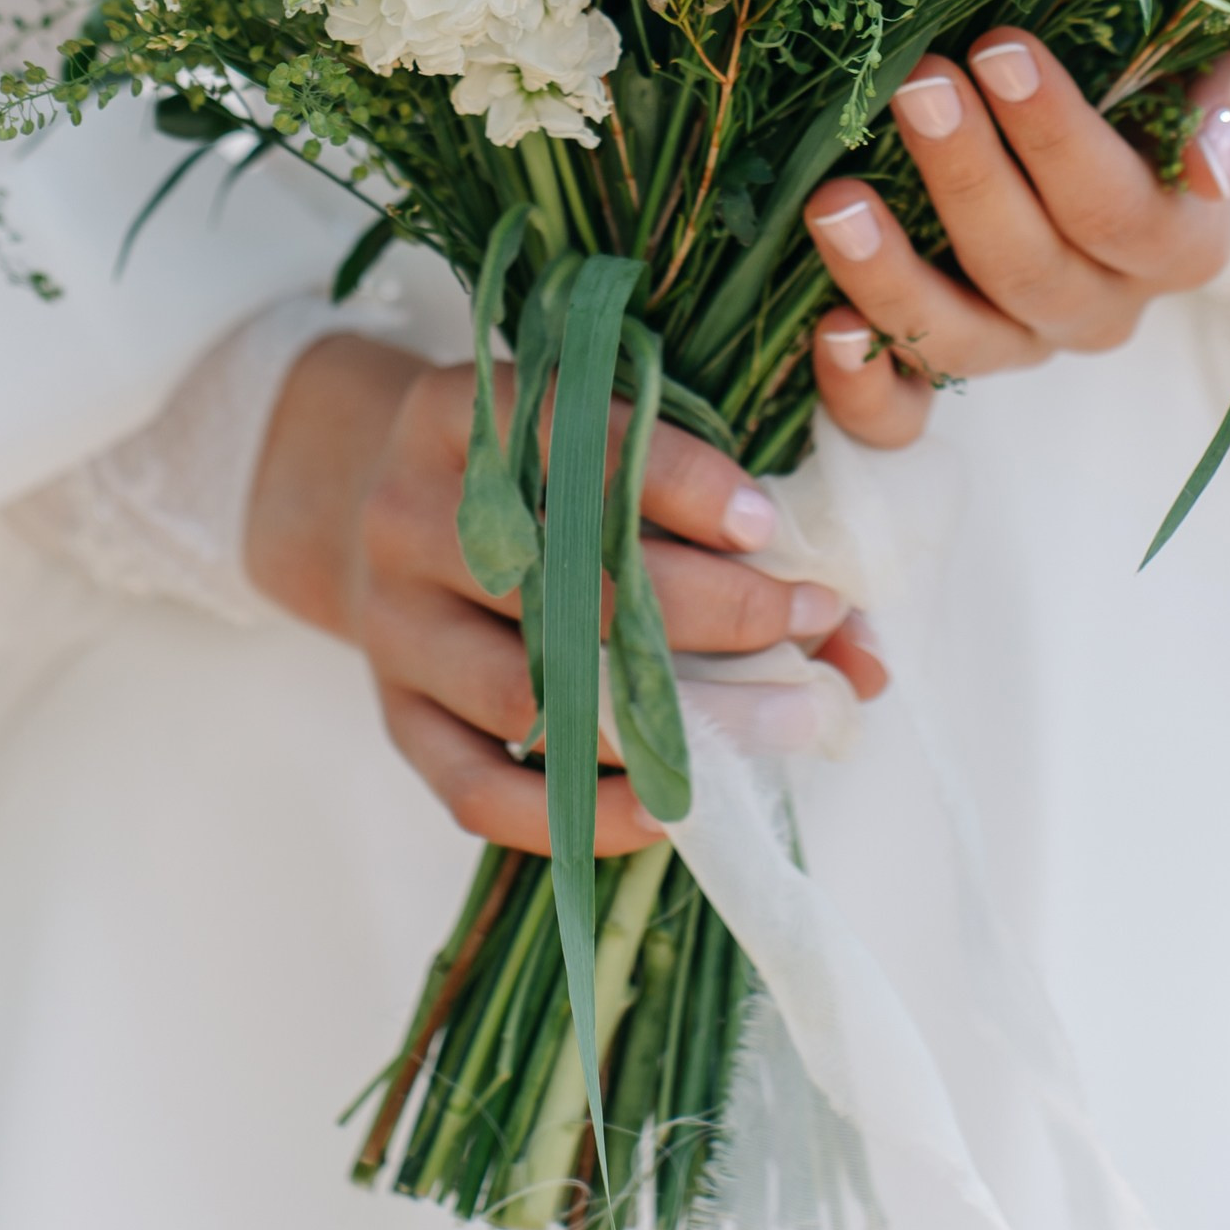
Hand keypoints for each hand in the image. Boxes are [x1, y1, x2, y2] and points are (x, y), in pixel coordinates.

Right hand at [245, 333, 888, 851]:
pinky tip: (674, 808)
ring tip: (782, 721)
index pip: (570, 439)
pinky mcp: (394, 719)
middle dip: (710, 610)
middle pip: (561, 580)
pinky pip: (479, 791)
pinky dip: (581, 813)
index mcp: (456, 416)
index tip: (769, 525)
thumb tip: (862, 640)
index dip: (676, 482)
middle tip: (811, 623)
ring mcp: (392, 625)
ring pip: (530, 693)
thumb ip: (713, 503)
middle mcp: (409, 517)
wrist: (367, 496)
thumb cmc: (528, 465)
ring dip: (670, 720)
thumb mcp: (591, 432)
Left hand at [803, 34, 1229, 449]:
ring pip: (962, 340)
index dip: (1059, 137)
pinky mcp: (946, 367)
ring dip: (893, 275)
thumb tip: (1211, 164)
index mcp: (1177, 246)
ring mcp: (1020, 344)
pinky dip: (863, 388)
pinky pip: (904, 415)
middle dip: (967, 174)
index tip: (1000, 48)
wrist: (1134, 134)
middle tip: (918, 85)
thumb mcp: (1226, 68)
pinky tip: (828, 332)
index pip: (1119, 209)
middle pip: (1031, 267)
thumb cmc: (1171, 82)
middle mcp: (1100, 309)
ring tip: (835, 201)